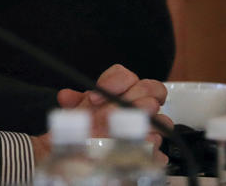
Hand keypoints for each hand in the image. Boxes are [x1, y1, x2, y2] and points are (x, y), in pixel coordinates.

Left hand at [56, 64, 170, 162]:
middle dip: (130, 97)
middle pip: (149, 87)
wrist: (93, 151)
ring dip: (141, 117)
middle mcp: (138, 101)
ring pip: (158, 110)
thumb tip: (65, 96)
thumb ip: (74, 103)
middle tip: (110, 113)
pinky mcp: (154, 142)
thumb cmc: (90, 128)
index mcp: (122, 89)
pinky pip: (160, 138)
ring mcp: (149, 121)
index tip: (94, 98)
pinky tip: (136, 144)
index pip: (125, 74)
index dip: (112, 82)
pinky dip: (150, 141)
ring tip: (124, 126)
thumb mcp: (79, 114)